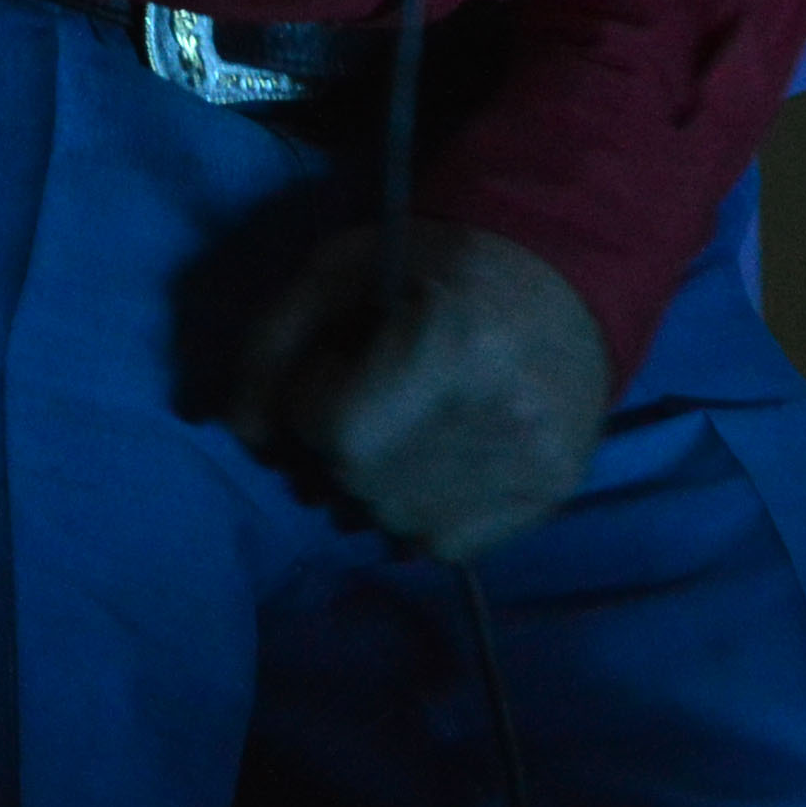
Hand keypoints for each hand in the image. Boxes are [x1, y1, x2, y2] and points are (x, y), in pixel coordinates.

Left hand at [228, 218, 615, 561]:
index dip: (312, 396)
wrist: (562, 276)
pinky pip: (442, 543)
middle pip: (357, 481)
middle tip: (366, 394)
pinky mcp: (549, 494)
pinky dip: (417, 510)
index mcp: (451, 345)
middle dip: (336, 443)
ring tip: (401, 424)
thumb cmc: (437, 263)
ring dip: (372, 481)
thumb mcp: (339, 270)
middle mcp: (500, 416)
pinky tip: (432, 458)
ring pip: (392, 520)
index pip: (332, 428)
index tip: (339, 362)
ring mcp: (530, 464)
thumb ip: (272, 343)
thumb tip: (243, 434)